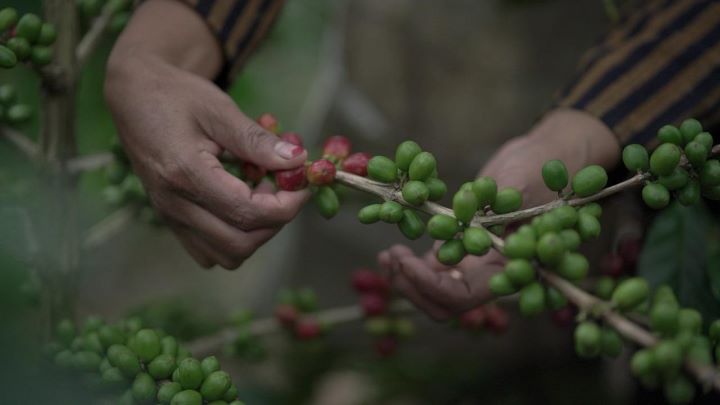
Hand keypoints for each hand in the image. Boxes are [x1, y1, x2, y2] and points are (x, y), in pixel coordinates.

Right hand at [104, 2, 309, 268]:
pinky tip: (241, 205)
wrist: (133, 97)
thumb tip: (297, 162)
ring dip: (256, 233)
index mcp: (185, 174)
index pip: (247, 212)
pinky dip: (235, 238)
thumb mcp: (219, 109)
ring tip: (263, 196)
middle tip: (285, 190)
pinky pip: (208, 251)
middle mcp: (174, 204)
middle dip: (274, 222)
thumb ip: (257, 140)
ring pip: (226, 255)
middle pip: (239, 243)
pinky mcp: (170, 220)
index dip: (285, 205)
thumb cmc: (176, 96)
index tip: (303, 184)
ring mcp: (169, 217)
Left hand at [379, 109, 618, 318]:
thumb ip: (497, 206)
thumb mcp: (519, 183)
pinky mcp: (457, 246)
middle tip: (392, 259)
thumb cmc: (538, 167)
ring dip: (404, 280)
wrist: (540, 156)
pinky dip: (407, 267)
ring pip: (431, 290)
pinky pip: (428, 270)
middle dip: (412, 288)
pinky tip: (391, 252)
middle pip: (443, 303)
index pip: (463, 296)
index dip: (431, 286)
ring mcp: (470, 262)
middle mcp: (488, 272)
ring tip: (386, 256)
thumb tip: (472, 218)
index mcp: (508, 267)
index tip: (407, 262)